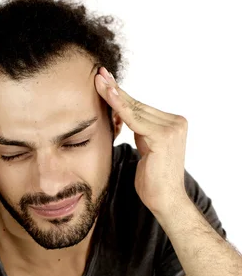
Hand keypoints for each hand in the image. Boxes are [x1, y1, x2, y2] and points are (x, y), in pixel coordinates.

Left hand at [94, 67, 187, 216]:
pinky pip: (135, 119)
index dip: (122, 95)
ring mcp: (172, 128)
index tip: (106, 82)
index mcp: (173, 124)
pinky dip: (120, 107)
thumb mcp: (145, 149)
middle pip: (138, 104)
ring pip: (135, 109)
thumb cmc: (153, 181)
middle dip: (116, 90)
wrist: (165, 201)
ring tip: (98, 81)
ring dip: (114, 95)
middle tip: (98, 74)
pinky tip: (108, 96)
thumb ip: (141, 132)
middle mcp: (176, 122)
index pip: (141, 107)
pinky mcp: (163, 136)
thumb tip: (125, 118)